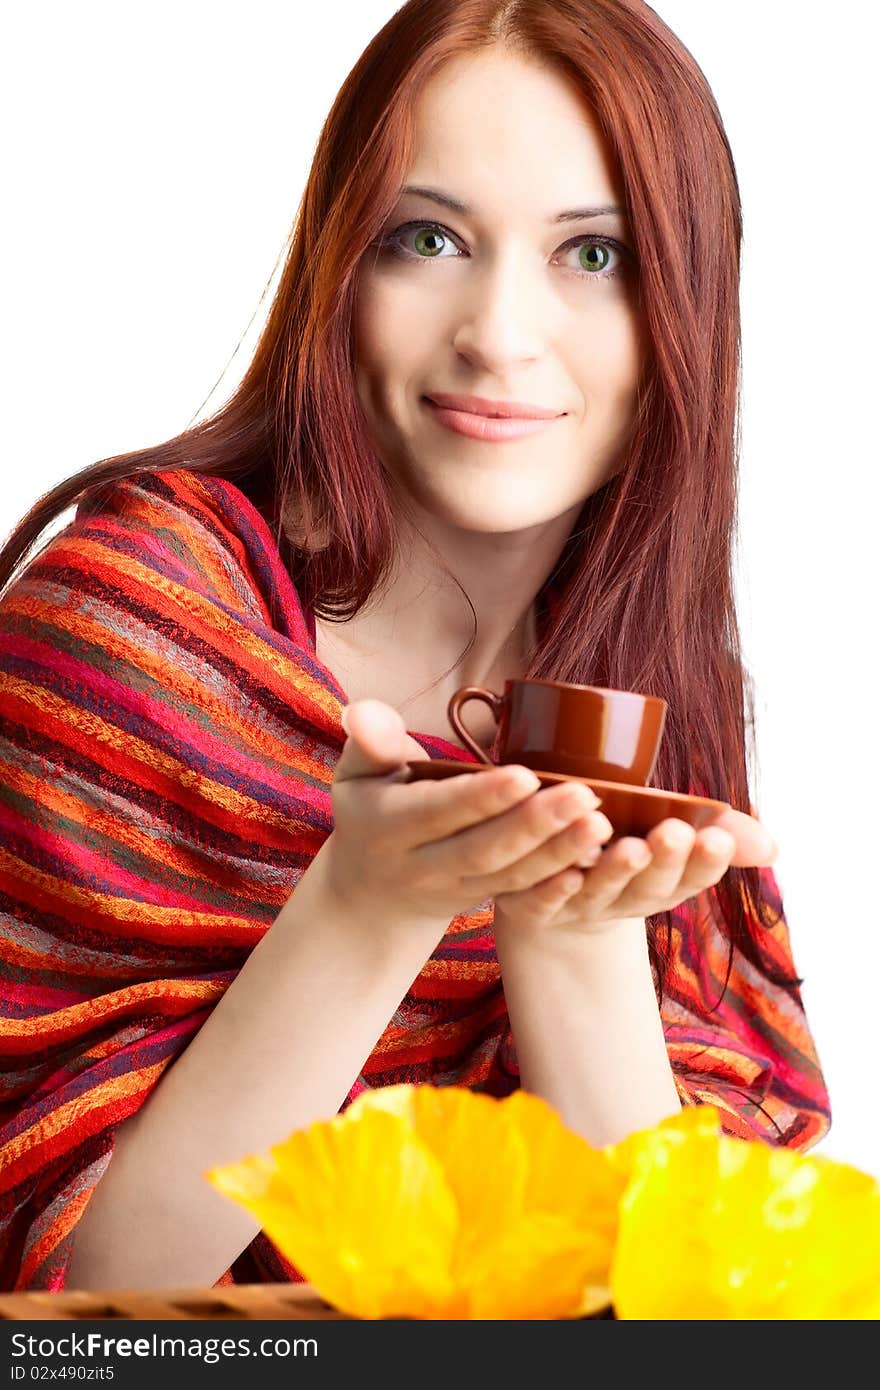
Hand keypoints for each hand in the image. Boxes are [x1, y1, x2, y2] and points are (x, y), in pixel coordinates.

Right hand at [325, 698, 609, 937]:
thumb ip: (369, 741)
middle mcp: (422, 866)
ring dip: (559, 852)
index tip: (525, 775)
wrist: (372, 894)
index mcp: (388, 827)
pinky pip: (523, 896)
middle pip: (483, 850)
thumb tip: (362, 711)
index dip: (480, 797)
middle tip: (586, 796)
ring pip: (510, 876)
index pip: (438, 812)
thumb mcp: (356, 775)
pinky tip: (597, 862)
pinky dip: (558, 882)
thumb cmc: (370, 812)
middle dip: (535, 825)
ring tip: (601, 823)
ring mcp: (455, 890)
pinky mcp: (484, 901)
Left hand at [493, 795, 775, 939]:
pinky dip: (555, 890)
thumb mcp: (669, 838)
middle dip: (663, 862)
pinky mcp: (530, 905)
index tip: (717, 835)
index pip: (689, 878)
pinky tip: (566, 872)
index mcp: (658, 885)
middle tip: (674, 834)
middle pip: (646, 888)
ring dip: (614, 870)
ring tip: (627, 843)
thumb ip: (718, 834)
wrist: (549, 888)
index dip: (705, 861)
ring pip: (596, 890)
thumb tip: (770, 849)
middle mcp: (620, 900)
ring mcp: (575, 906)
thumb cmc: (619, 849)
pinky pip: (541, 901)